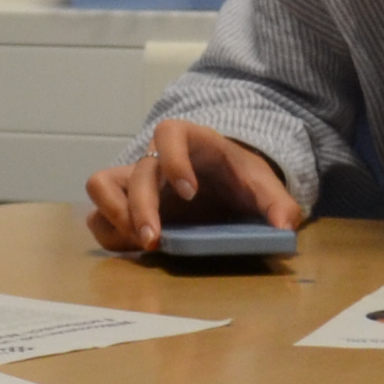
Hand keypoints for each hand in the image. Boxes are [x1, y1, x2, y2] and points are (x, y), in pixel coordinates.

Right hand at [83, 121, 301, 252]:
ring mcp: (134, 182)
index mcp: (188, 140)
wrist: (225, 186)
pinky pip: (99, 216)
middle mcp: (154, 158)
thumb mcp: (262, 184)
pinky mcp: (125, 207)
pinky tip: (136, 249)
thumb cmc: (238, 177)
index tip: (189, 192)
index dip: (174, 159)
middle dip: (140, 207)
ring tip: (140, 243)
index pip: (168, 133)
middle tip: (155, 241)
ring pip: (100, 186)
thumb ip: (277, 202)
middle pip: (134, 172)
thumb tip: (284, 226)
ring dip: (114, 216)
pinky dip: (110, 233)